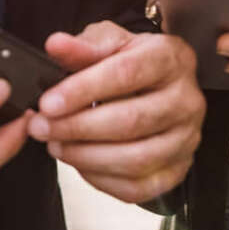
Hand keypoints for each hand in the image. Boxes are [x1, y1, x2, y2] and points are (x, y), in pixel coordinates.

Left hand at [30, 21, 206, 202]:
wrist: (159, 87)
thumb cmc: (133, 63)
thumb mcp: (110, 42)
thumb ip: (83, 46)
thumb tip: (56, 45)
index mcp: (171, 58)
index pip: (126, 74)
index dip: (82, 90)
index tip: (48, 103)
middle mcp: (187, 99)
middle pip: (131, 120)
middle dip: (77, 127)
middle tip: (41, 127)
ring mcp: (186, 138)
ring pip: (135, 159)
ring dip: (86, 156)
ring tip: (56, 145)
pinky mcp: (178, 169)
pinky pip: (139, 186)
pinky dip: (102, 179)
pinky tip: (80, 163)